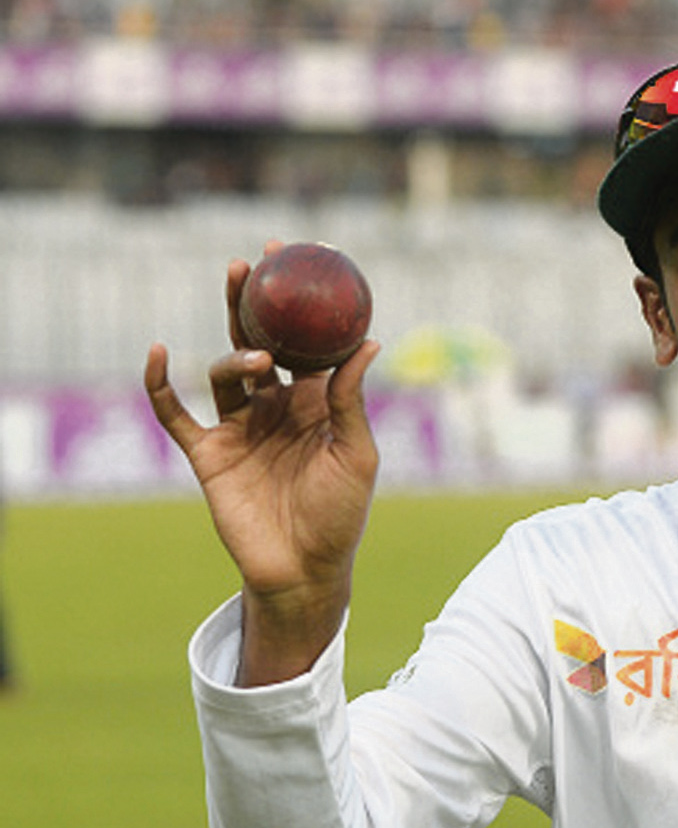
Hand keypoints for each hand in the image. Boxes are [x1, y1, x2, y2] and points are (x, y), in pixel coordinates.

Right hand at [145, 244, 380, 682]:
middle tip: (248, 265)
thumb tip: (368, 341)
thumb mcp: (357, 453)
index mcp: (317, 402)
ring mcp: (240, 428)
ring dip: (234, 357)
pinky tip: (158, 354)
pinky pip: (176, 413)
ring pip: (224, 372)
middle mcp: (276, 407)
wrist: (304, 569)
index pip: (307, 341)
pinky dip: (161, 384)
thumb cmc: (342, 514)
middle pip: (258, 342)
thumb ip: (352, 398)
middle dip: (251, 302)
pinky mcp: (208, 454)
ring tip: (254, 359)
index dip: (301, 303)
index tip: (296, 258)